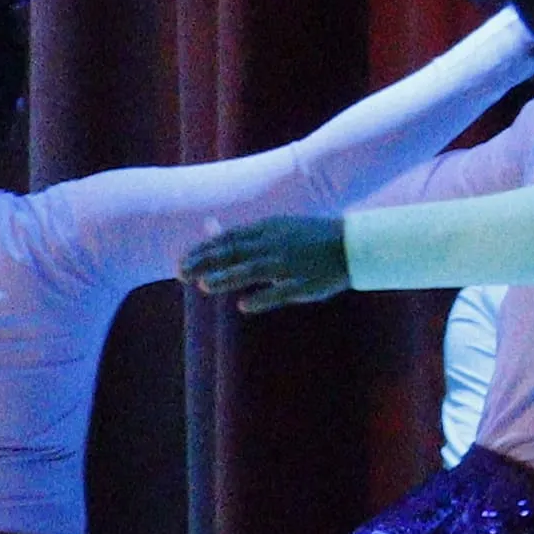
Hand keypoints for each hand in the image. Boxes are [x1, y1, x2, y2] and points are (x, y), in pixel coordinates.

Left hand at [184, 214, 352, 313]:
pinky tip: (244, 306)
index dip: (203, 249)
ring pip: (255, 270)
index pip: (228, 238)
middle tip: (180, 273)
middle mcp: (276, 244)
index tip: (182, 260)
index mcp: (268, 229)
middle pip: (235, 253)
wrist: (353, 245)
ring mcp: (291, 264)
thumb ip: (243, 234)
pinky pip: (282, 292)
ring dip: (229, 277)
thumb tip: (209, 231)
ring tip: (204, 285)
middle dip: (206, 262)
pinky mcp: (306, 284)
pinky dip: (264, 298)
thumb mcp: (276, 227)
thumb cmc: (307, 238)